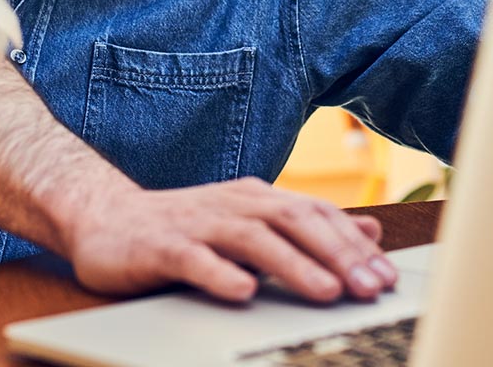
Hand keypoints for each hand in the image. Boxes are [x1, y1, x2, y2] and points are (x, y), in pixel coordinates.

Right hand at [61, 177, 399, 303]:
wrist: (106, 219)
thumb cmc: (185, 229)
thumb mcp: (252, 223)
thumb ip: (308, 228)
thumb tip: (371, 231)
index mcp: (257, 199)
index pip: (316, 216)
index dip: (354, 245)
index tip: (387, 277)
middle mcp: (233, 205)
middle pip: (294, 222)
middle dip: (337, 255)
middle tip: (371, 287)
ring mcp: (197, 224)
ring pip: (252, 239)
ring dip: (294, 265)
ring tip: (327, 291)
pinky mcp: (161, 247)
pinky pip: (194, 260)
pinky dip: (220, 274)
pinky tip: (243, 293)